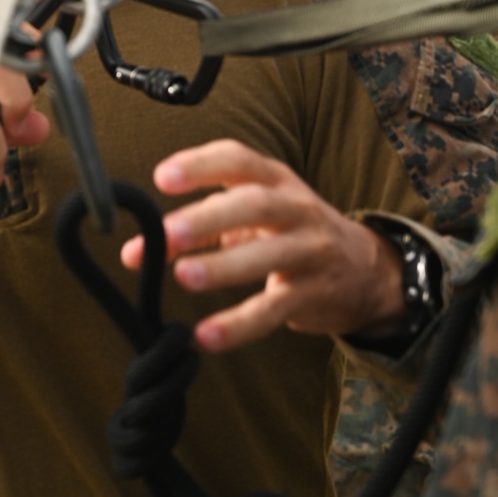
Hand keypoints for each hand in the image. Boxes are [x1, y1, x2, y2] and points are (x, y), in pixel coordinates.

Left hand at [119, 139, 403, 352]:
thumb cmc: (288, 231)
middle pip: (255, 204)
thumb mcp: (248, 217)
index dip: (201, 165)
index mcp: (274, 180)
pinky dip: (240, 325)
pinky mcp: (312, 294)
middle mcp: (295, 208)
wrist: (364, 269)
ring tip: (182, 277)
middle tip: (168, 232)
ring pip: (269, 255)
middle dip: (210, 216)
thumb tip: (133, 254)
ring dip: (223, 266)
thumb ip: (191, 231)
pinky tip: (206, 336)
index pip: (238, 159)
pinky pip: (273, 310)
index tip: (161, 178)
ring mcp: (308, 251)